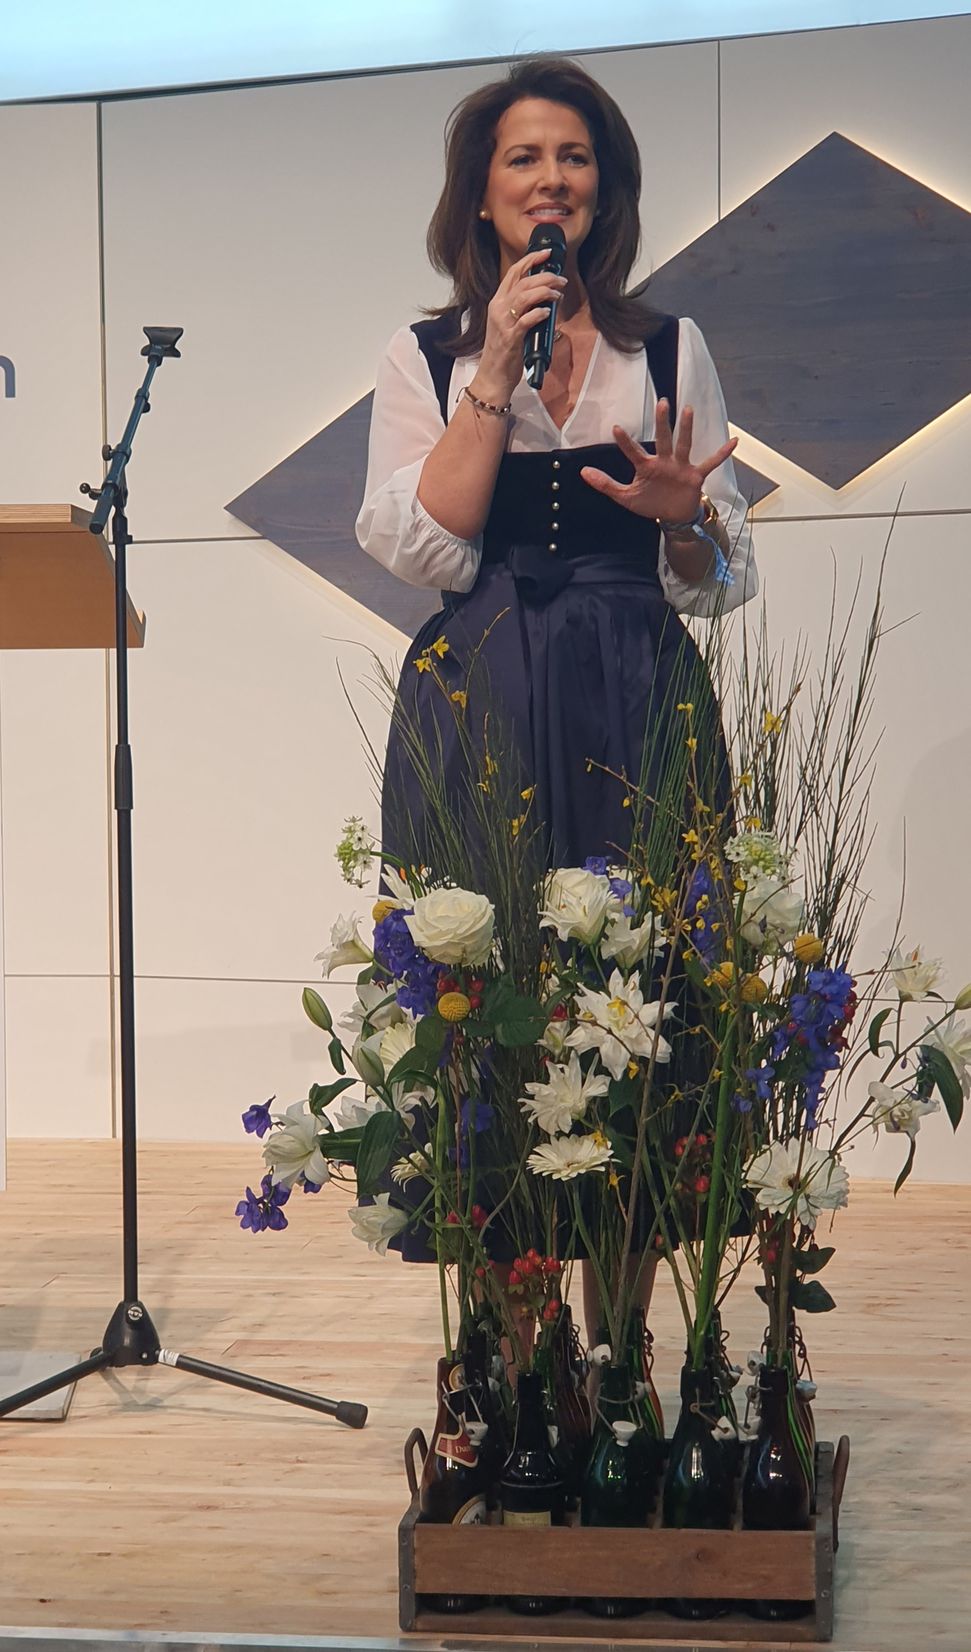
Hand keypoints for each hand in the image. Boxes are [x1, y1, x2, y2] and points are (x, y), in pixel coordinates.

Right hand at [473, 248, 567, 401]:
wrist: (493, 376)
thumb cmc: (504, 351)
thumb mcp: (510, 323)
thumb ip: (523, 308)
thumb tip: (545, 298)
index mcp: (498, 302)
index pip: (513, 273)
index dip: (530, 260)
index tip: (547, 253)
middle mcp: (498, 308)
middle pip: (523, 282)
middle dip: (545, 276)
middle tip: (561, 279)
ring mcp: (503, 323)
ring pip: (524, 296)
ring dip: (545, 292)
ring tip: (558, 294)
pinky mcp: (510, 338)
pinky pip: (526, 320)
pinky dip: (538, 313)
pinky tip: (547, 312)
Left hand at [580, 400, 737, 523]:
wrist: (673, 516)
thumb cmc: (650, 503)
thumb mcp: (625, 497)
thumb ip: (605, 484)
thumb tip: (582, 472)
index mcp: (646, 466)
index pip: (633, 451)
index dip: (625, 441)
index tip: (616, 427)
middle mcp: (664, 461)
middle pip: (663, 438)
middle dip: (663, 422)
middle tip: (662, 402)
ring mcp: (681, 466)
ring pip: (684, 444)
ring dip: (686, 428)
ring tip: (688, 409)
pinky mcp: (695, 476)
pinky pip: (711, 463)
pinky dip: (722, 454)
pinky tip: (733, 442)